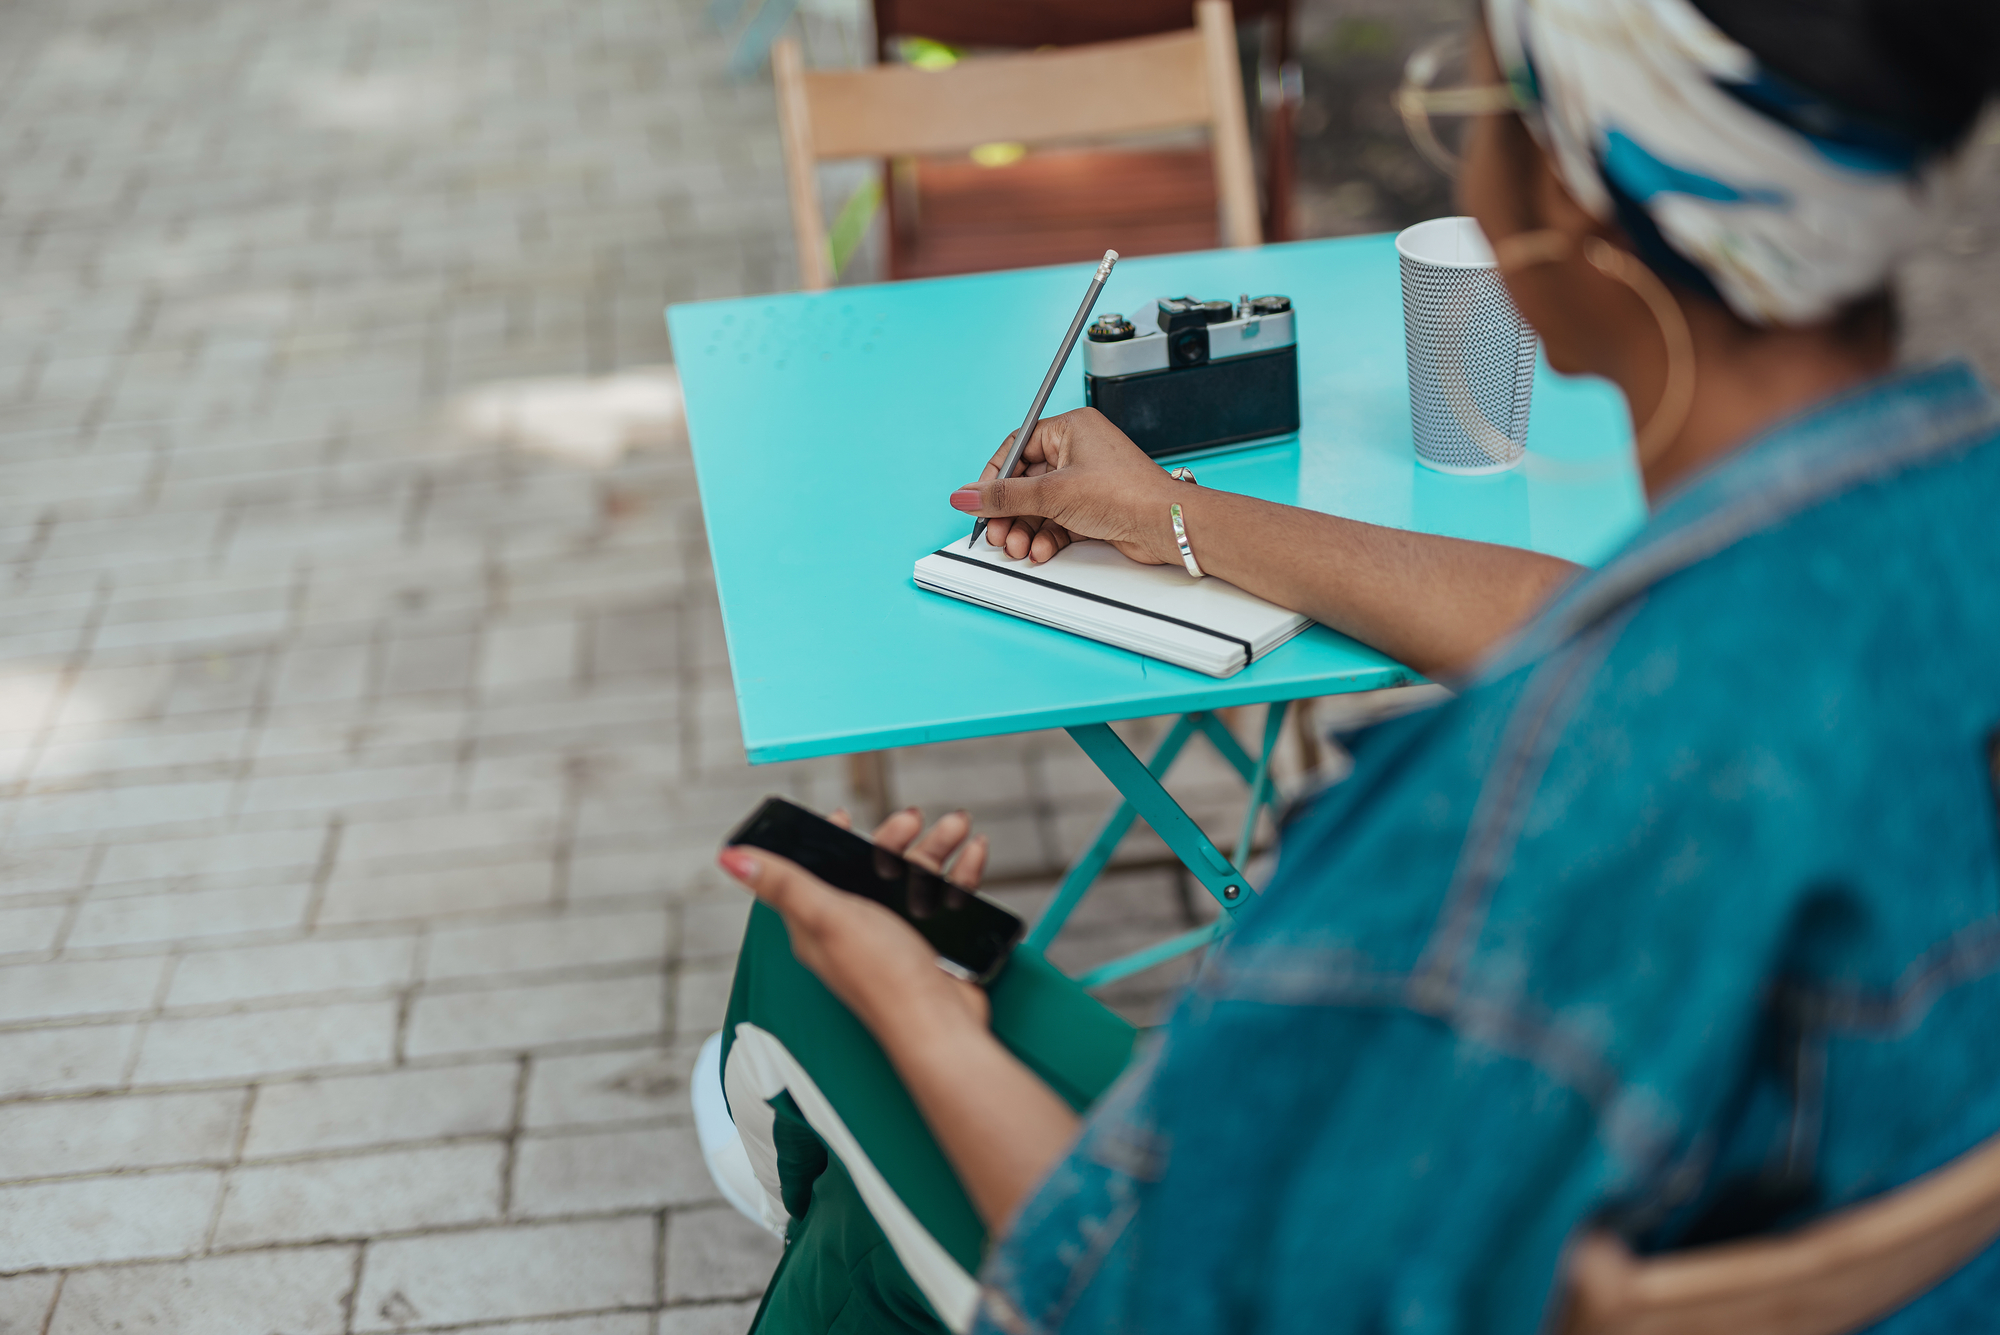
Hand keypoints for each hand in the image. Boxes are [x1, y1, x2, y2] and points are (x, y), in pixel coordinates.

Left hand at [718, 808, 991, 1038]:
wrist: (940, 1026)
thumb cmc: (882, 980)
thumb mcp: (827, 918)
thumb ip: (784, 885)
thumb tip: (731, 858)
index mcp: (819, 923)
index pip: (813, 872)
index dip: (827, 842)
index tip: (842, 816)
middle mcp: (855, 928)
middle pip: (871, 868)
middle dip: (893, 838)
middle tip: (910, 819)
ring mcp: (895, 936)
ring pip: (913, 878)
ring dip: (935, 847)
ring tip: (957, 825)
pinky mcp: (930, 943)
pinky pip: (944, 897)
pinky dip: (959, 873)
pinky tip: (973, 853)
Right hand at [949, 408, 1182, 565]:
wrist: (1165, 524)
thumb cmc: (1126, 493)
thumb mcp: (1053, 494)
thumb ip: (1005, 497)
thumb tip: (966, 495)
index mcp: (1071, 429)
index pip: (1017, 447)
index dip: (994, 476)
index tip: (978, 500)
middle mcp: (1079, 451)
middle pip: (1026, 481)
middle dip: (1009, 512)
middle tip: (996, 532)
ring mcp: (1087, 480)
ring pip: (1041, 505)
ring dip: (1025, 529)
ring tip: (1017, 546)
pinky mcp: (1094, 507)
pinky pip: (1058, 520)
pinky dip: (1046, 536)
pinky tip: (1041, 549)